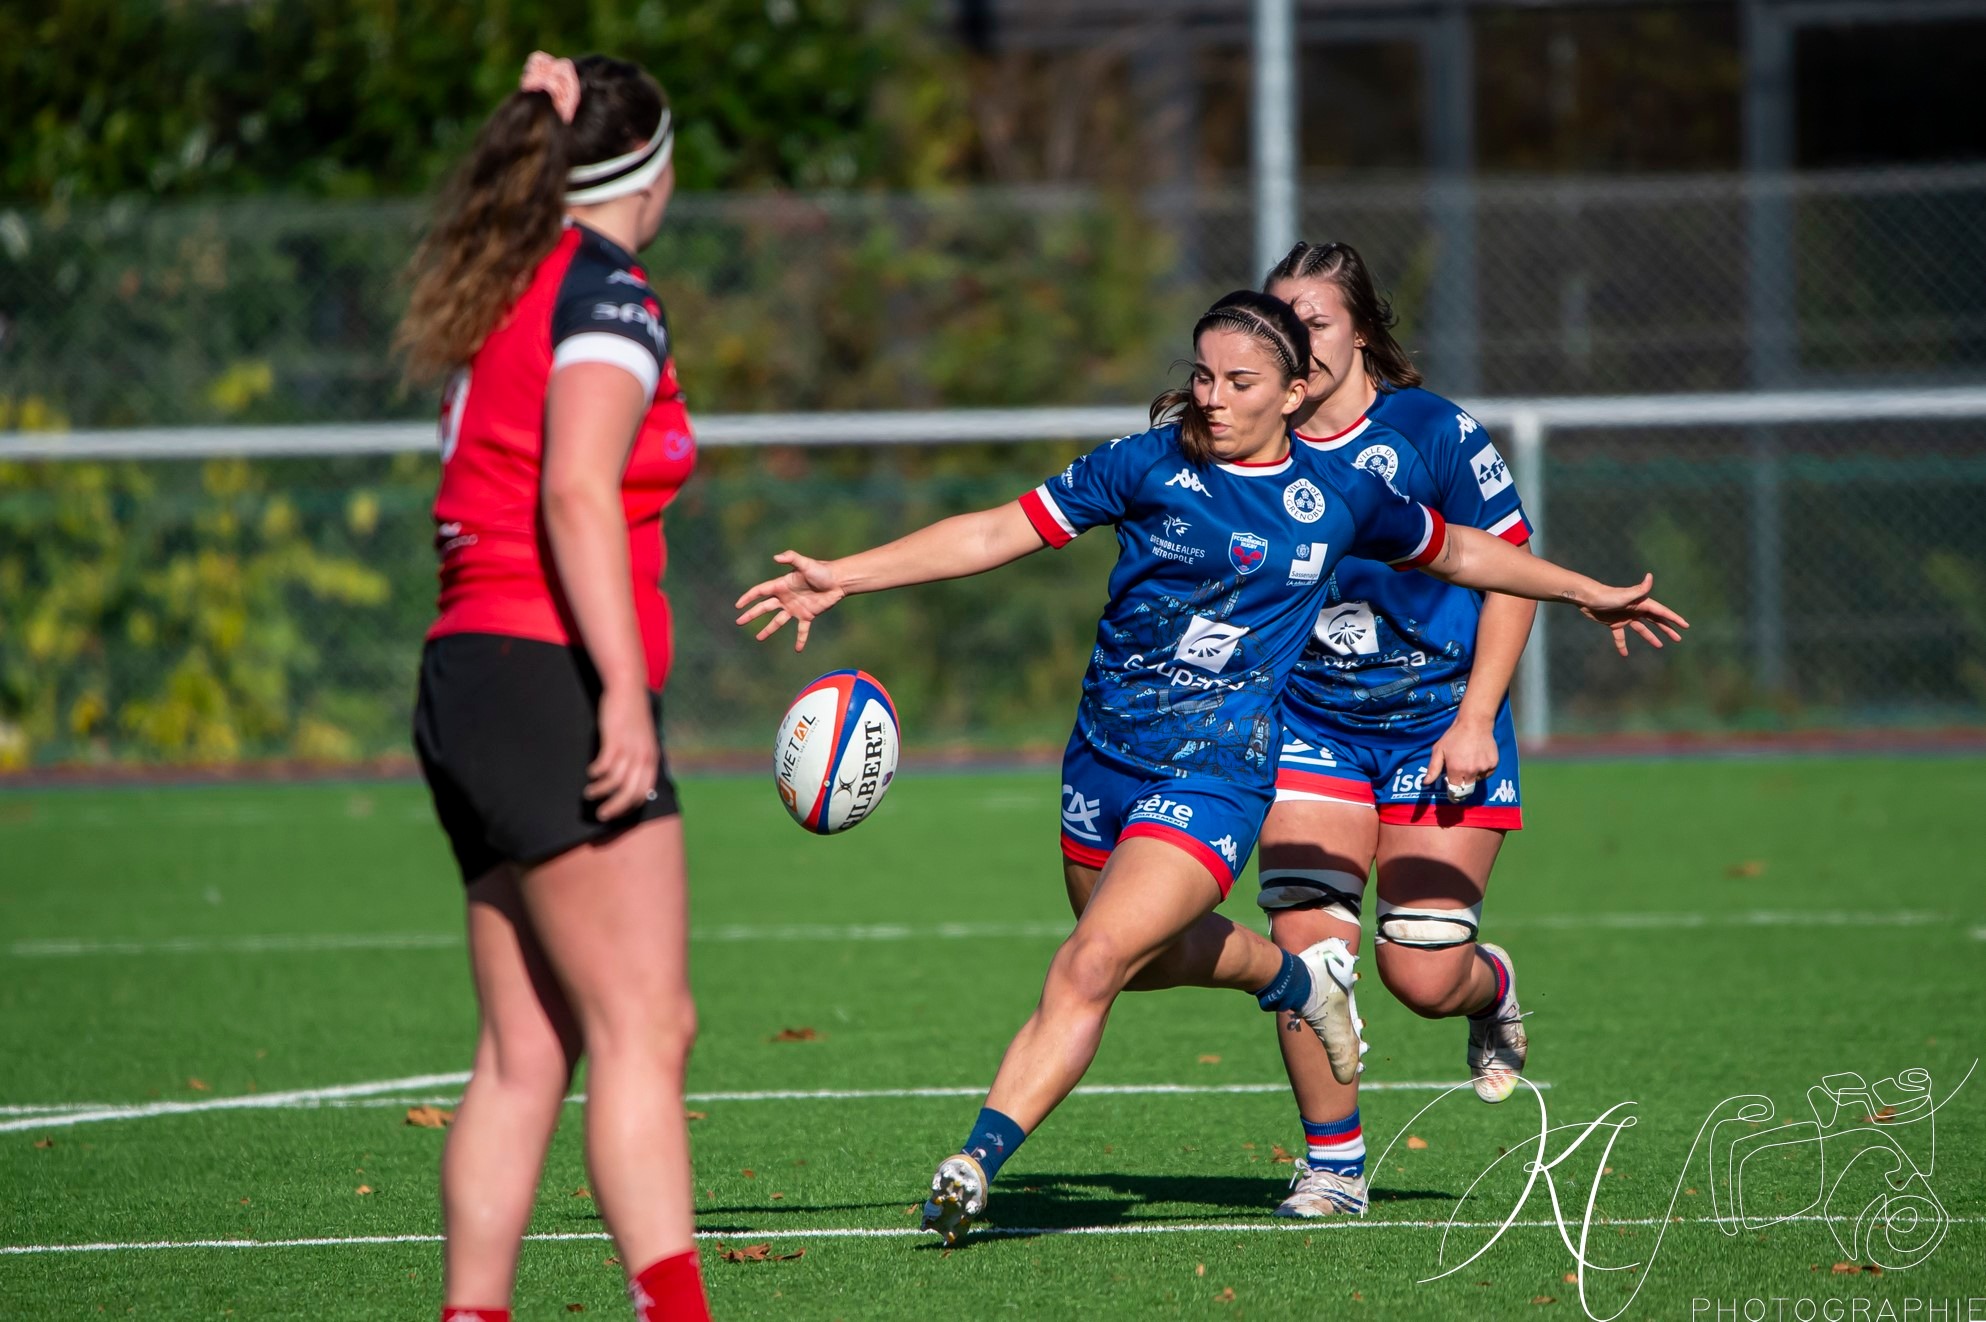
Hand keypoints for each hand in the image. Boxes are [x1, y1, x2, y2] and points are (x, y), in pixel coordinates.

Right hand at [588, 684, 659, 820]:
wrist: (628, 688)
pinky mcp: (614, 739)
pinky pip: (604, 766)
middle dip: (614, 808)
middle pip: (629, 793)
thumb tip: (631, 778)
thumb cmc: (632, 716)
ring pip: (614, 782)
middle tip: (601, 815)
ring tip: (588, 793)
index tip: (617, 813)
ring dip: (600, 791)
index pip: (643, 793)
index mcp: (651, 759)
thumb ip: (639, 758)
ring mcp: (629, 748)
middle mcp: (643, 756)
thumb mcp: (642, 740)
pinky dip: (595, 774)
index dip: (629, 807)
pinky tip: (589, 773)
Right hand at [735, 550, 844, 651]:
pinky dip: (800, 640)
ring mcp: (795, 608)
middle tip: (739, 622)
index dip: (748, 597)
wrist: (838, 580)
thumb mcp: (805, 563)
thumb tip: (775, 557)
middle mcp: (785, 598)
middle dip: (751, 614)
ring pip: (778, 621)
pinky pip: (802, 630)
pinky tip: (797, 649)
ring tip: (759, 638)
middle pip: (764, 607)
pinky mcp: (807, 615)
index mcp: (781, 585)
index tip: (738, 605)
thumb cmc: (822, 570)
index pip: (760, 592)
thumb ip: (791, 558)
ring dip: (768, 630)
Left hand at [1426, 711, 1498, 801]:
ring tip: (1469, 761)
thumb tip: (1425, 783)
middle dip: (1462, 784)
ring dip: (1472, 775)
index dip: (1452, 789)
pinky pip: (1487, 773)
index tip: (1451, 786)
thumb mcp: (1439, 750)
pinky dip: (1482, 770)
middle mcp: (1471, 772)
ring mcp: (1484, 768)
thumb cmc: (1454, 736)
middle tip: (1460, 773)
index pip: (1455, 790)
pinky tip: (1478, 758)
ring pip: (1477, 780)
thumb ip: (1432, 769)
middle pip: (1467, 788)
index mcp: (1456, 770)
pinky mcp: (1493, 764)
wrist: (1475, 723)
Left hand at [1573, 573, 1689, 656]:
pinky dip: (1622, 645)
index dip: (1674, 619)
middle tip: (1678, 639)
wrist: (1587, 598)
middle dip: (1667, 629)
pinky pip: (1621, 636)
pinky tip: (1625, 654)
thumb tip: (1650, 576)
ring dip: (1651, 637)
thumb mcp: (1625, 594)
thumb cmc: (1607, 595)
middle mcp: (1636, 610)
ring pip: (1642, 629)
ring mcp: (1625, 617)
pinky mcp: (1614, 623)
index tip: (1685, 626)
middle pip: (1655, 621)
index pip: (1662, 612)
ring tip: (1660, 646)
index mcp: (1641, 603)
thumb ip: (1639, 589)